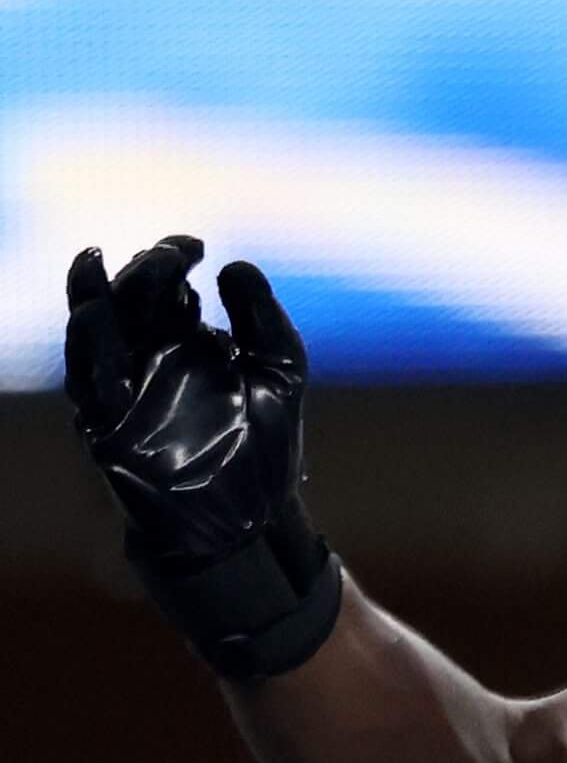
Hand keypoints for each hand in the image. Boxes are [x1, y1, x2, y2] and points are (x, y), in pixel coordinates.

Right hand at [64, 238, 339, 679]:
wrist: (252, 516)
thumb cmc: (266, 443)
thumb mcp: (280, 369)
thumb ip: (263, 317)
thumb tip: (234, 263)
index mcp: (187, 340)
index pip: (167, 285)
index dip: (173, 257)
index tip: (197, 246)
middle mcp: (151, 358)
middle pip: (130, 300)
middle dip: (142, 270)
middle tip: (168, 255)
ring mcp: (126, 391)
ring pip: (95, 332)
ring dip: (94, 296)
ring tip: (97, 261)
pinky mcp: (109, 426)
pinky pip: (89, 383)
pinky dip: (89, 349)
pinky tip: (94, 316)